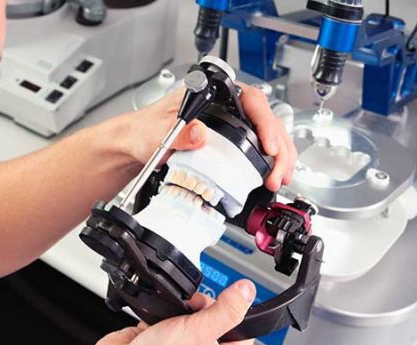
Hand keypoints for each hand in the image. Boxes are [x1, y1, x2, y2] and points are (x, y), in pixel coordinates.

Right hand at [90, 280, 256, 344]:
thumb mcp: (199, 332)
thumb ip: (226, 311)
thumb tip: (247, 291)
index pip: (242, 333)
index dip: (236, 312)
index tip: (230, 298)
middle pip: (211, 317)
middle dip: (199, 307)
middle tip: (191, 311)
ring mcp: (178, 344)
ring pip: (187, 314)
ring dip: (177, 308)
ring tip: (170, 316)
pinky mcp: (158, 335)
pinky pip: (165, 314)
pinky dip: (159, 311)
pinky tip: (155, 319)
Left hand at [123, 85, 295, 191]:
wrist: (137, 143)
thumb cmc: (146, 129)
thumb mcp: (158, 131)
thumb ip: (178, 132)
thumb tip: (198, 132)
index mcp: (213, 93)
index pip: (252, 100)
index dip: (265, 122)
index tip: (268, 146)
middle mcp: (226, 105)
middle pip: (267, 119)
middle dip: (279, 146)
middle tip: (277, 172)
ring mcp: (231, 123)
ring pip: (268, 134)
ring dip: (279, 157)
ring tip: (278, 178)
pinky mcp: (231, 142)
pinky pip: (259, 148)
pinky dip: (270, 162)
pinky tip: (272, 175)